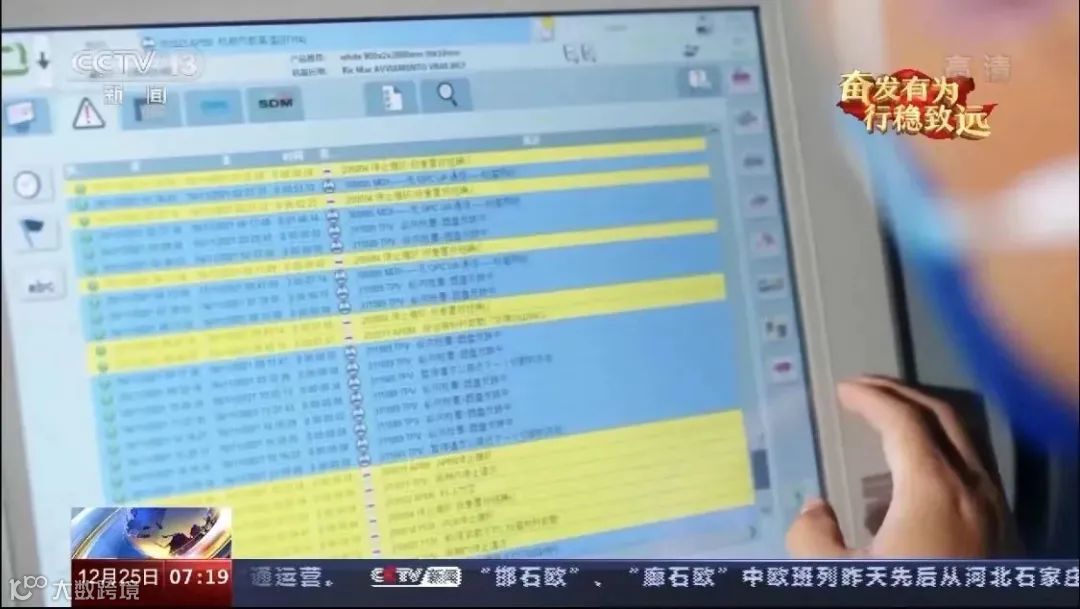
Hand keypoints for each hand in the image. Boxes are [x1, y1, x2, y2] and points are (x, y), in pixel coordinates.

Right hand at [786, 376, 1013, 557]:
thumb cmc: (903, 596)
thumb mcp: (838, 576)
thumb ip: (813, 537)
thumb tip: (814, 512)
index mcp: (934, 488)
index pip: (902, 419)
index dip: (870, 397)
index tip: (844, 390)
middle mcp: (974, 489)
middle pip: (942, 416)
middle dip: (900, 394)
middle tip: (866, 390)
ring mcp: (996, 511)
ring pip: (966, 441)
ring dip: (925, 423)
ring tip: (888, 428)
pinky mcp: (1004, 535)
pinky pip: (975, 472)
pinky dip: (942, 455)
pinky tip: (913, 485)